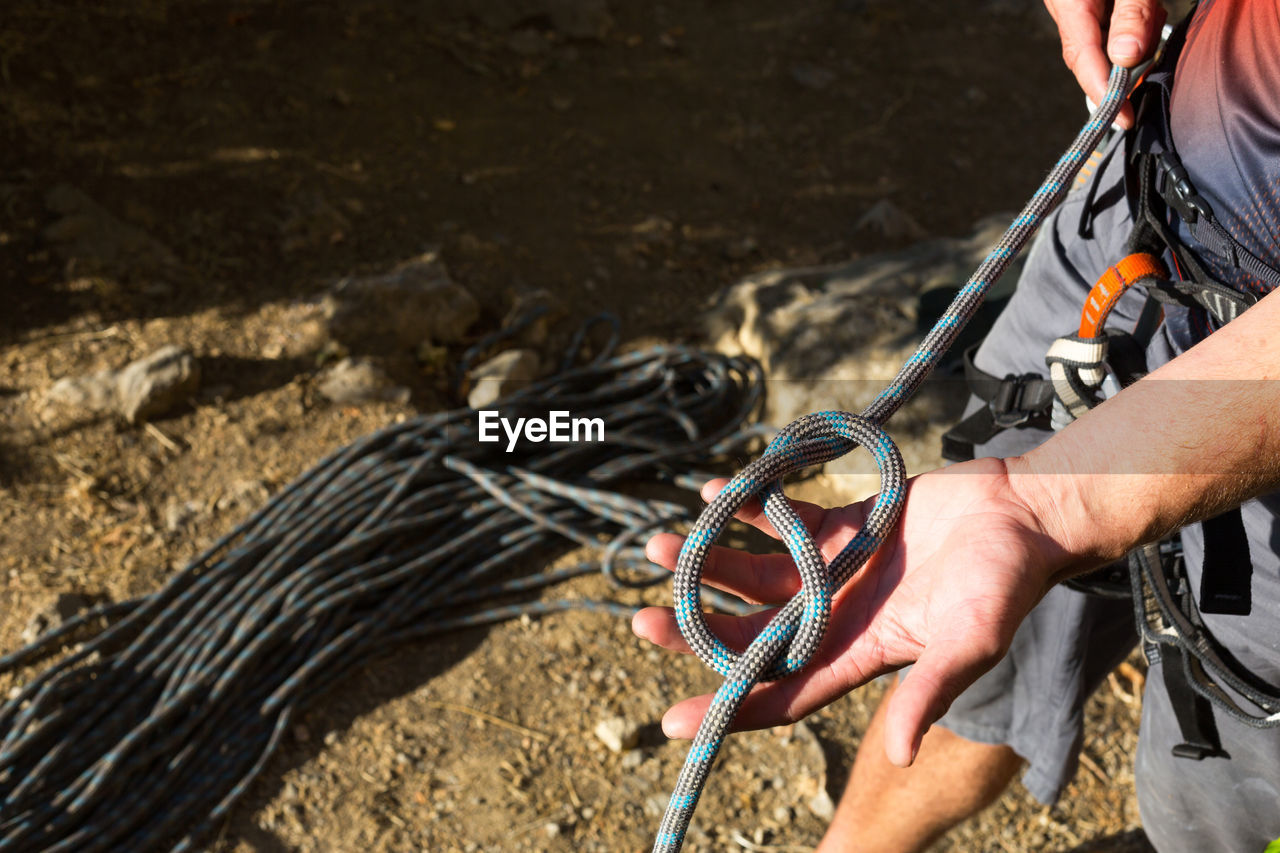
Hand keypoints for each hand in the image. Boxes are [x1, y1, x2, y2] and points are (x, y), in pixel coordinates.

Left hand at [632, 457, 1078, 766]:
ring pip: (754, 573)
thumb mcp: (970, 643)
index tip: (671, 721)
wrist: (1024, 511)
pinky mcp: (842, 523)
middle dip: (697, 631)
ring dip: (707, 562)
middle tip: (643, 621)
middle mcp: (836, 617)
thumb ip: (930, 692)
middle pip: (752, 633)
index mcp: (859, 654)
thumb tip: (895, 754)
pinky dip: (745, 508)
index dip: (730, 710)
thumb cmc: (1005, 582)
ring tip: (658, 546)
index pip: (782, 693)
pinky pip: (779, 519)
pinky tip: (712, 494)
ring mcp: (835, 569)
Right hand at [1043, 0, 1165, 127]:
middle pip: (1092, 57)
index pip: (1082, 60)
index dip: (1103, 94)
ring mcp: (1074, 7)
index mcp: (1071, 4)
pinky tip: (1144, 9)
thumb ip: (1131, 13)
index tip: (1124, 118)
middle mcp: (1067, 10)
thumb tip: (1126, 57)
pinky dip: (1130, 29)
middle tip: (1154, 40)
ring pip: (1102, 45)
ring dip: (1134, 40)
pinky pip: (1106, 29)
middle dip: (1126, 63)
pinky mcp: (1087, 5)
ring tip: (1149, 10)